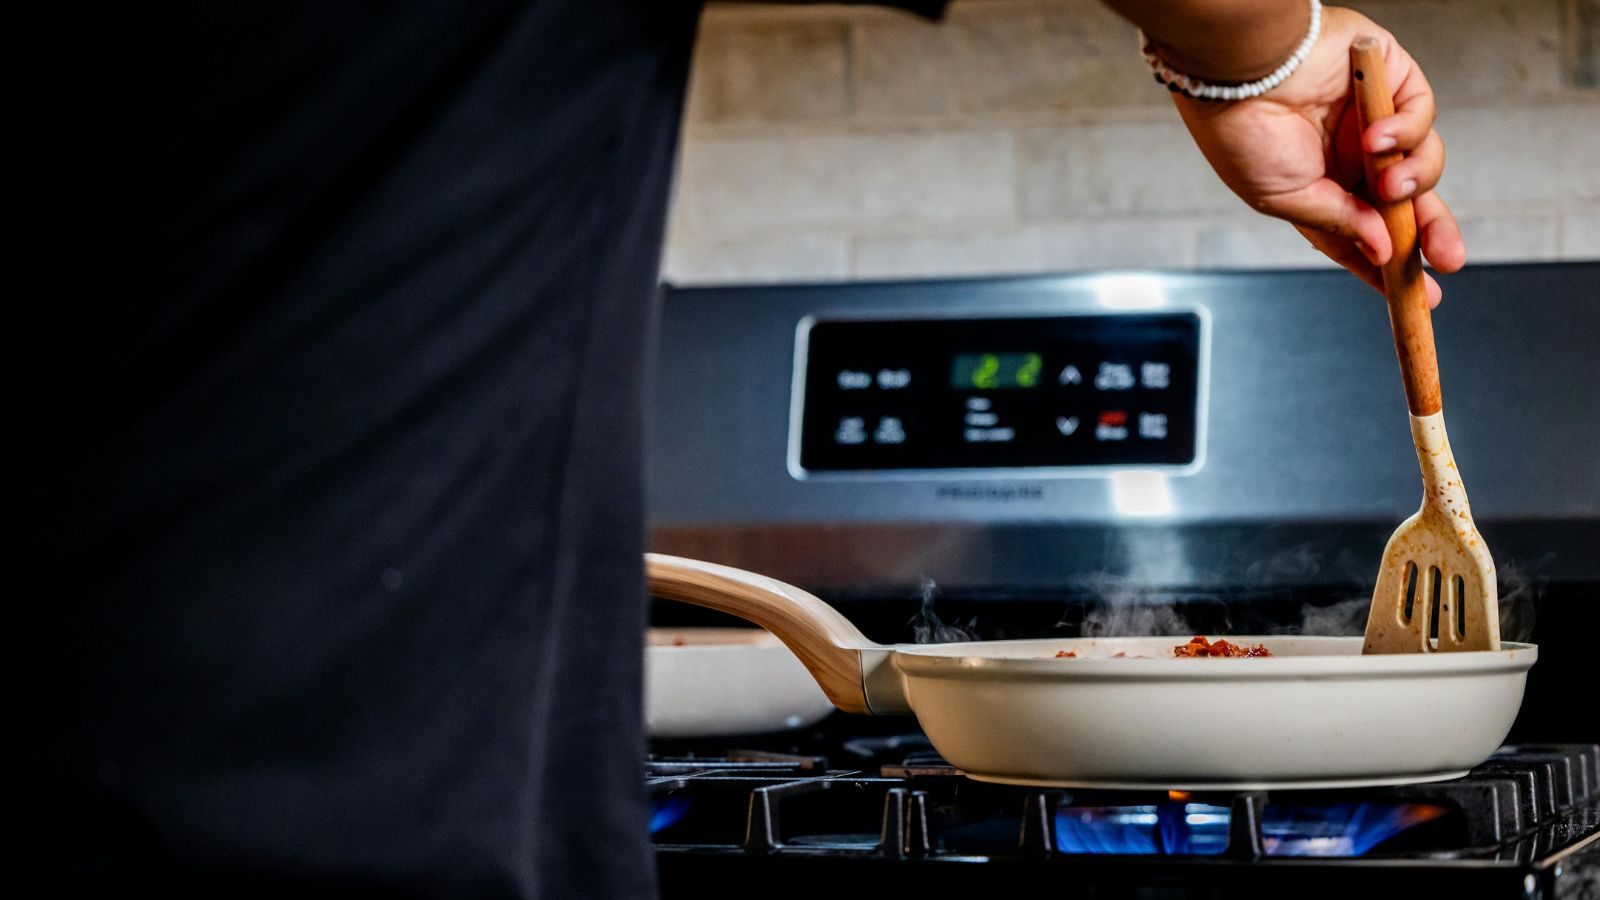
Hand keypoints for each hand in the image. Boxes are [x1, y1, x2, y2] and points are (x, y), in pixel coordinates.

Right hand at [1170, 6, 1463, 306]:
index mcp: (1323, 190)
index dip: (1393, 266)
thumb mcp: (1285, 199)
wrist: (1241, 72)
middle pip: (1410, 203)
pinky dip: (1405, 132)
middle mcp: (1352, 158)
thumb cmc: (1243, 133)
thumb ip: (1339, 223)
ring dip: (1413, 181)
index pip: (1368, 234)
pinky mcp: (1391, 80)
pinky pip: (1420, 116)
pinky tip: (1376, 137)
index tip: (1421, 296)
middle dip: (1431, 232)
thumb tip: (1384, 250)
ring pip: (1422, 163)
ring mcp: (1374, 119)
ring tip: (1388, 184)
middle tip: (1446, 261)